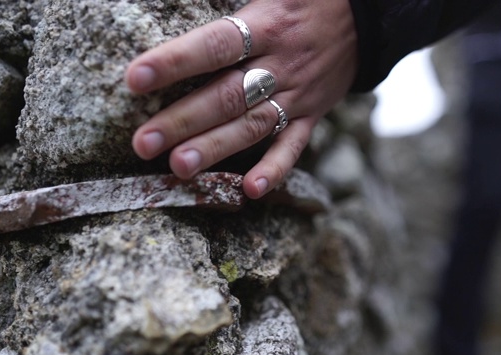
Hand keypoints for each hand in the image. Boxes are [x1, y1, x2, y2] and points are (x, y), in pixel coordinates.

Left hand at [125, 0, 357, 198]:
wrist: (365, 18)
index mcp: (267, 24)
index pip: (216, 44)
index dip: (176, 62)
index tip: (135, 79)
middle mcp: (281, 63)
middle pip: (227, 95)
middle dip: (183, 120)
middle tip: (143, 144)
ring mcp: (298, 94)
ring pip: (253, 125)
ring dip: (216, 148)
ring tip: (178, 168)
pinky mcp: (312, 115)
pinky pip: (294, 146)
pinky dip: (274, 169)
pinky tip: (249, 190)